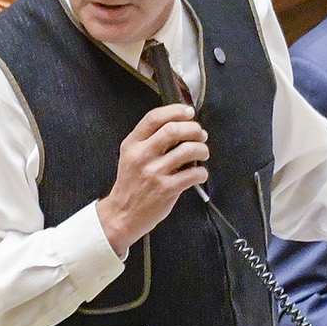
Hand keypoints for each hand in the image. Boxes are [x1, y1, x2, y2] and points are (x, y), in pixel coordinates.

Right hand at [97, 104, 208, 253]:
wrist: (123, 214)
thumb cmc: (132, 185)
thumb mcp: (131, 156)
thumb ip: (149, 140)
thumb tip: (180, 126)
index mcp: (132, 144)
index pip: (154, 118)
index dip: (175, 111)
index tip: (189, 113)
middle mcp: (142, 156)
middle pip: (173, 130)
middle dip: (194, 129)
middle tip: (200, 135)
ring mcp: (154, 173)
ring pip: (188, 150)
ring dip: (202, 149)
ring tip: (203, 153)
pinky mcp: (166, 189)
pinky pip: (193, 173)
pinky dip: (202, 172)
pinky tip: (199, 174)